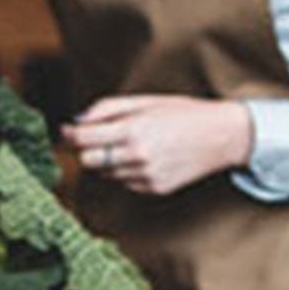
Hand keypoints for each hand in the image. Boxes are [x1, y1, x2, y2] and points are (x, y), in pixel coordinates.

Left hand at [63, 95, 253, 196]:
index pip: (83, 139)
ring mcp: (145, 176)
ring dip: (107, 160)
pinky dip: (125, 171)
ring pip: (105, 173)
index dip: (70, 134)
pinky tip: (144, 157)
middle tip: (96, 138)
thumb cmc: (183, 113)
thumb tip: (77, 120)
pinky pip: (124, 182)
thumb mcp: (144, 101)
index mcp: (132, 129)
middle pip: (88, 161)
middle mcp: (136, 156)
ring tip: (128, 144)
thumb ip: (107, 109)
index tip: (67, 130)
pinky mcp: (154, 189)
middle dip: (87, 149)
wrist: (220, 137)